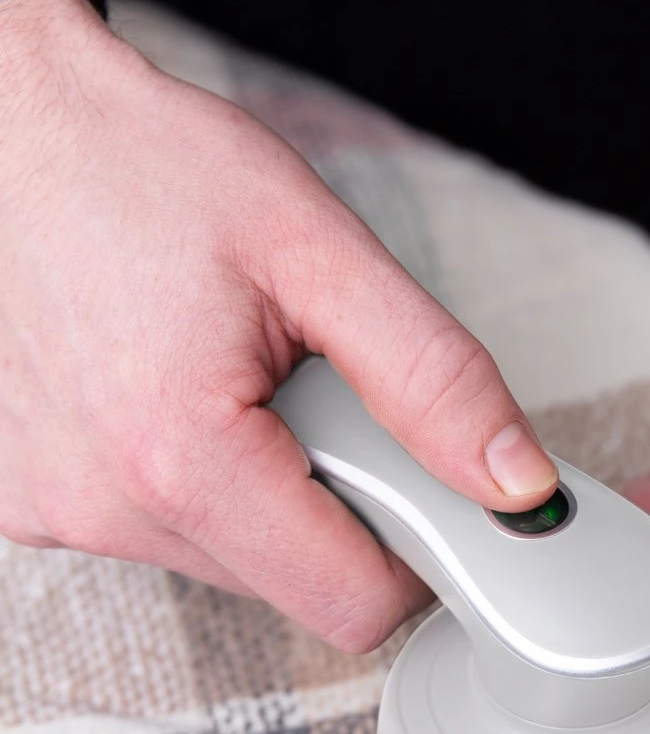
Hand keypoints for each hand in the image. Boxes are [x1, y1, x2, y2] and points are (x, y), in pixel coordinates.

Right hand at [0, 0, 556, 651]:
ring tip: (245, 386)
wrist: (9, 126)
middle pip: (303, 587)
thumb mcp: (321, 253)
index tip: (427, 487)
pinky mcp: (36, 503)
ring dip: (277, 493)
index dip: (417, 553)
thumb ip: (433, 380)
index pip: (358, 607)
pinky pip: (175, 535)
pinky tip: (190, 401)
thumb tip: (516, 485)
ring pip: (242, 566)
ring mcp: (59, 513)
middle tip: (321, 400)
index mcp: (183, 459)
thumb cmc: (146, 167)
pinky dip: (212, 484)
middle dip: (345, 509)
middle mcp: (106, 508)